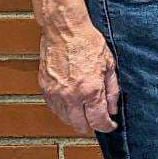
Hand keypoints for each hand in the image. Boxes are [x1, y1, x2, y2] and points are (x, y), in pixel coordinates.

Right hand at [40, 18, 119, 134]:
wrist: (64, 31)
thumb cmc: (88, 43)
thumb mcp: (109, 66)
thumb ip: (112, 90)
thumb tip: (113, 109)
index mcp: (90, 90)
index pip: (98, 121)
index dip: (107, 126)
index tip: (111, 125)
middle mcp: (71, 96)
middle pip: (80, 126)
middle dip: (91, 128)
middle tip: (98, 123)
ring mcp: (55, 93)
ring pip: (65, 119)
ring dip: (76, 120)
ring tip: (86, 115)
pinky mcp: (44, 88)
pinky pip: (54, 108)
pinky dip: (63, 112)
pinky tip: (71, 107)